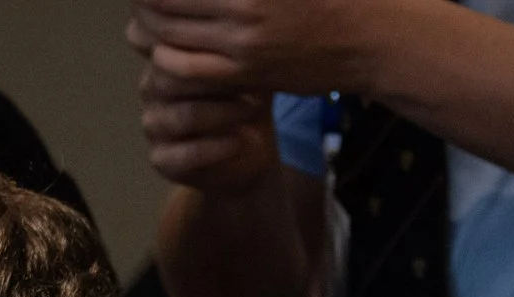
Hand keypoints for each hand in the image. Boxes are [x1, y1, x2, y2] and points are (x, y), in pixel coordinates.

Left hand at [126, 0, 386, 97]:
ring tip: (148, 21)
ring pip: (167, 31)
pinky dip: (166, 58)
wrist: (369, 37)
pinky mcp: (246, 72)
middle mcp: (243, 1)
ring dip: (149, 26)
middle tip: (144, 0)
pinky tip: (166, 50)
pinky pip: (187, 68)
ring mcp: (243, 38)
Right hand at [139, 63, 281, 193]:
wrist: (249, 155)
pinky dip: (215, 148)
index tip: (248, 59)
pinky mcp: (161, 160)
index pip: (177, 49)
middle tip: (252, 86)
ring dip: (222, 114)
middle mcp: (152, 90)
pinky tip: (238, 142)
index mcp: (166, 61)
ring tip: (250, 110)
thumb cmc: (246, 105)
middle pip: (173, 80)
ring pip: (183, 116)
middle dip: (217, 83)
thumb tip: (245, 38)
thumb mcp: (248, 74)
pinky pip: (184, 154)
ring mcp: (153, 126)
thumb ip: (237, 57)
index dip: (212, 54)